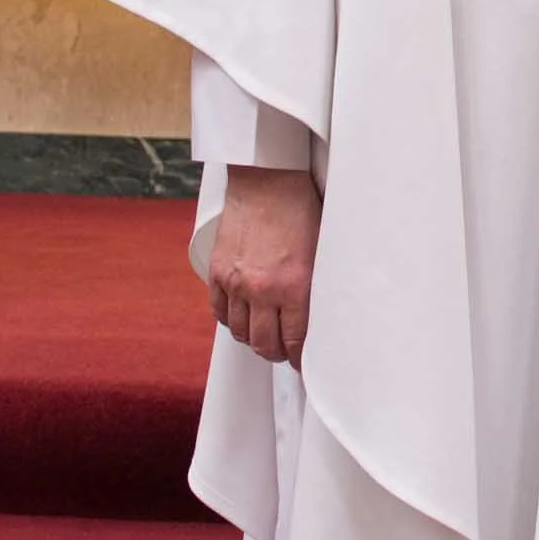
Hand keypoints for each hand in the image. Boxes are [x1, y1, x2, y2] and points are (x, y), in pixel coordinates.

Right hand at [208, 165, 321, 368]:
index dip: (300, 359)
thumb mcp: (321, 250)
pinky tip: (244, 315)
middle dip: (278, 353)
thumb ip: (316, 287)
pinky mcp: (217, 271)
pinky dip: (231, 319)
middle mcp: (262, 289)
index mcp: (295, 285)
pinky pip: (219, 312)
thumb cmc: (302, 208)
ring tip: (266, 332)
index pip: (296, 342)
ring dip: (254, 338)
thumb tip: (320, 318)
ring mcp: (235, 281)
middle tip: (286, 349)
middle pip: (265, 345)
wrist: (268, 177)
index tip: (304, 362)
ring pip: (241, 332)